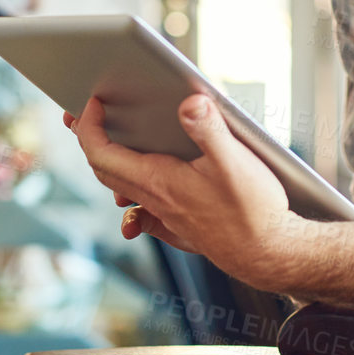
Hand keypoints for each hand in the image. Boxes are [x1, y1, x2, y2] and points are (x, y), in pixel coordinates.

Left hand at [62, 95, 305, 288]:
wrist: (269, 254)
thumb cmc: (254, 211)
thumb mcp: (235, 161)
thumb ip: (209, 128)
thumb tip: (189, 100)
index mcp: (159, 180)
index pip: (102, 152)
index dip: (89, 125)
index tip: (92, 102)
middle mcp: (155, 200)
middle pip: (103, 168)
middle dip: (88, 138)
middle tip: (84, 113)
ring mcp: (165, 216)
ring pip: (121, 188)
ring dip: (108, 163)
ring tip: (108, 142)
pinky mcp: (178, 228)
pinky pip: (141, 213)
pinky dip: (130, 199)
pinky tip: (137, 197)